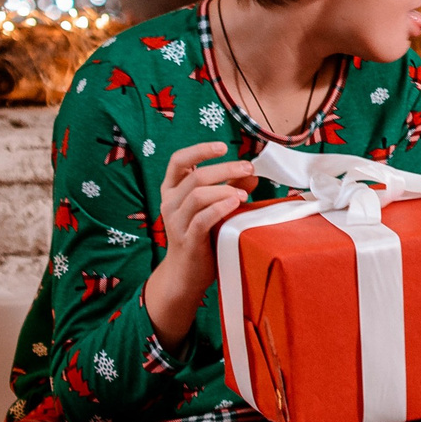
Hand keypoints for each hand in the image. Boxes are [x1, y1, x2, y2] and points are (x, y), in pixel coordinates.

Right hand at [146, 141, 256, 348]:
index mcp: (172, 190)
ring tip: (245, 193)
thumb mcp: (212, 209)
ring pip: (198, 195)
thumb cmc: (201, 237)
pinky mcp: (186, 240)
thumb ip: (228, 189)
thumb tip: (251, 173)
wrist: (184, 275)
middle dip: (225, 169)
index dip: (199, 149)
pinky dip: (220, 208)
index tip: (222, 147)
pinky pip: (202, 219)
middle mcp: (169, 203)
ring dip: (225, 189)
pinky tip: (236, 203)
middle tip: (248, 168)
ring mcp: (175, 222)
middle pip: (196, 176)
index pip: (178, 160)